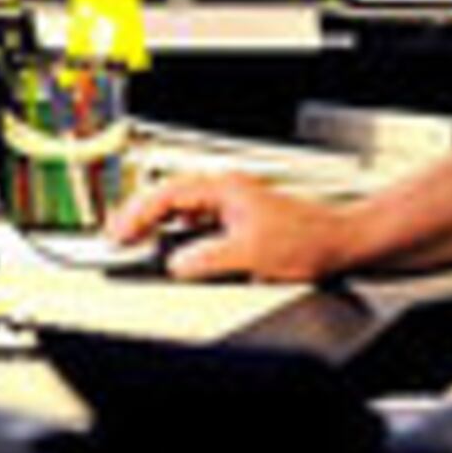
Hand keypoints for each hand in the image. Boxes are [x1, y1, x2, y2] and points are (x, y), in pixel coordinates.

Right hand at [100, 170, 353, 282]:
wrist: (337, 241)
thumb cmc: (305, 239)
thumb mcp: (250, 255)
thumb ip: (208, 258)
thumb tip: (174, 264)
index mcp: (224, 188)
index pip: (168, 194)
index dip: (138, 214)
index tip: (118, 233)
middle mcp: (225, 190)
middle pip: (169, 195)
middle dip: (139, 213)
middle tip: (114, 237)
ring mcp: (231, 202)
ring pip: (180, 205)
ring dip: (155, 220)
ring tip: (132, 238)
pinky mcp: (237, 217)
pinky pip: (195, 218)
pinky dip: (175, 228)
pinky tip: (169, 242)